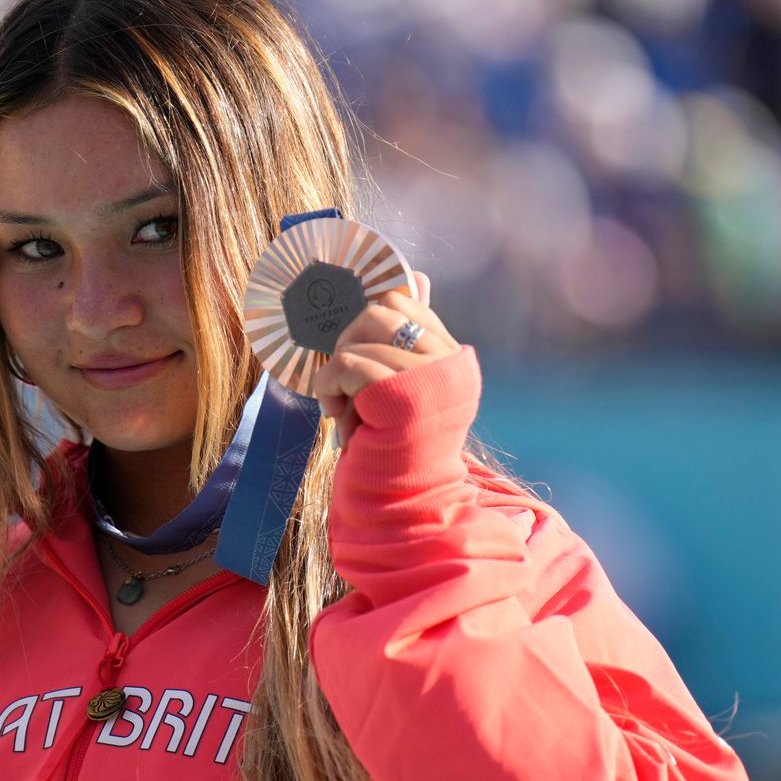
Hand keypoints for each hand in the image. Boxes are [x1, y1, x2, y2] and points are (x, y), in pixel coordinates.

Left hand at [310, 271, 460, 448]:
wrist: (400, 504)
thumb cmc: (392, 448)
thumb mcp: (398, 388)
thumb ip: (403, 341)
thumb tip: (417, 277)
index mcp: (452, 359)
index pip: (405, 302)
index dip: (367, 323)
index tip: (355, 361)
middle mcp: (449, 363)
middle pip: (379, 310)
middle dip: (348, 342)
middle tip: (344, 384)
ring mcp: (429, 377)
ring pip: (359, 335)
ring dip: (336, 370)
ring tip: (340, 406)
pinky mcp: (401, 396)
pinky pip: (347, 364)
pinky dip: (328, 386)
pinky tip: (335, 413)